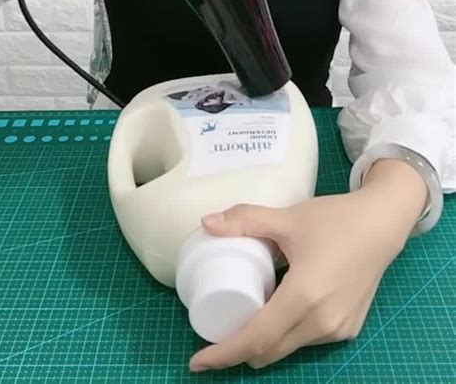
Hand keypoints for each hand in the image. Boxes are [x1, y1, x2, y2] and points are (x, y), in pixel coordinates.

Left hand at [189, 189, 408, 371]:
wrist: (382, 224)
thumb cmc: (335, 219)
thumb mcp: (288, 217)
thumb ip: (246, 219)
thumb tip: (206, 223)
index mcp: (304, 297)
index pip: (256, 339)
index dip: (224, 353)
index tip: (197, 361)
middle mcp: (321, 322)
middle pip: (269, 351)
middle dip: (238, 350)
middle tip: (215, 331)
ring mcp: (338, 330)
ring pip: (288, 347)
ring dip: (264, 340)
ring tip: (247, 311)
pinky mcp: (348, 329)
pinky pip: (307, 339)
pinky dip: (287, 331)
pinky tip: (279, 308)